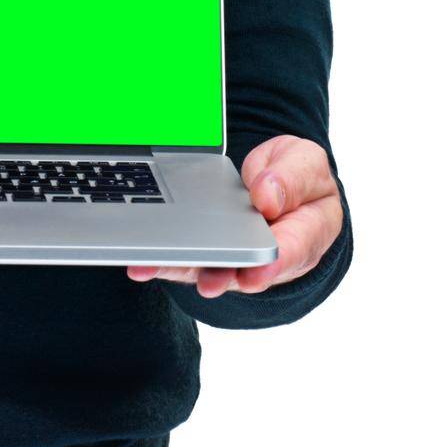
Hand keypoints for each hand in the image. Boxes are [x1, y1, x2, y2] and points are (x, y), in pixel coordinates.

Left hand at [126, 134, 342, 297]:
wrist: (284, 182)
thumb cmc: (298, 177)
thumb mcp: (305, 164)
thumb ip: (292, 179)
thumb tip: (267, 197)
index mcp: (304, 232)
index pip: (291, 250)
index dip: (271, 265)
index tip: (254, 274)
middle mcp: (268, 253)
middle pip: (245, 270)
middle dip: (222, 275)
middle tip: (206, 282)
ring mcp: (237, 255)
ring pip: (210, 268)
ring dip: (183, 269)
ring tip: (154, 267)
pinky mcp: (211, 250)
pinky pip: (188, 258)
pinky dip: (164, 260)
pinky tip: (141, 262)